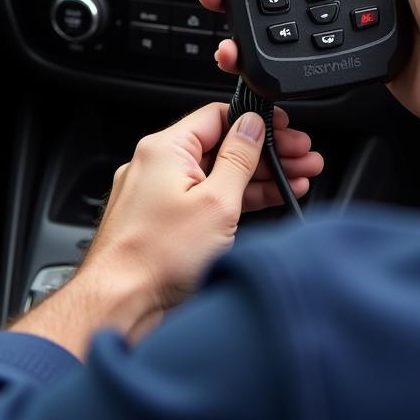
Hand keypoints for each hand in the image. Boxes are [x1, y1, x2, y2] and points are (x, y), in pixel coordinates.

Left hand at [12, 103, 321, 355]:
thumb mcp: (215, 203)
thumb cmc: (155, 257)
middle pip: (221, 144)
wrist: (118, 304)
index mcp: (165, 148)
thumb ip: (239, 158)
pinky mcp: (160, 219)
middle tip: (301, 158)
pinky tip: (266, 201)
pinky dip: (234, 198)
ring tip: (296, 179)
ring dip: (257, 177)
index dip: (256, 120)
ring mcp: (157, 193)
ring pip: (216, 173)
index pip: (218, 115)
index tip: (285, 130)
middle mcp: (156, 164)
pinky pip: (204, 197)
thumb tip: (253, 126)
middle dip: (266, 152)